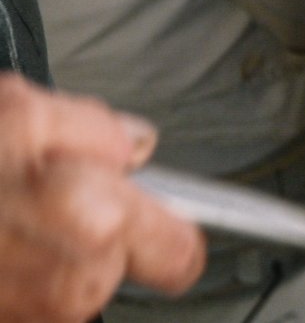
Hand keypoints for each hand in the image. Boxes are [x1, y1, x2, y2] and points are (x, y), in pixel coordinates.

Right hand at [0, 73, 204, 321]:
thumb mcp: (19, 110)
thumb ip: (97, 127)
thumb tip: (135, 145)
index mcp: (93, 223)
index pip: (180, 255)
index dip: (171, 231)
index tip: (161, 217)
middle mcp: (66, 287)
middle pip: (116, 266)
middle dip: (95, 229)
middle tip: (45, 191)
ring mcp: (26, 314)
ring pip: (67, 286)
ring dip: (45, 252)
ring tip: (0, 213)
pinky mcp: (0, 318)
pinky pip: (24, 298)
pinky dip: (9, 272)